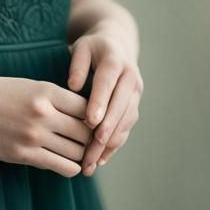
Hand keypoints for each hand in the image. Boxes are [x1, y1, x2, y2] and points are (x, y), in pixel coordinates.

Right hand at [0, 71, 93, 177]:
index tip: (94, 124)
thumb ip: (55, 99)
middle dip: (93, 140)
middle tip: (93, 145)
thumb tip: (84, 117)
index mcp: (47, 91)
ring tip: (81, 156)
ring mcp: (33, 135)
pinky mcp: (22, 154)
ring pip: (77, 153)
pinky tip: (66, 164)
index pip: (88, 108)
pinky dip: (70, 168)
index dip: (95, 118)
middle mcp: (44, 113)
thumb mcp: (28, 86)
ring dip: (82, 156)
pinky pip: (61, 166)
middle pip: (87, 132)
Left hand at [66, 30, 142, 174]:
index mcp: (116, 61)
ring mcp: (135, 94)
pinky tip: (100, 160)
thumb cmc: (92, 48)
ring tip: (90, 163)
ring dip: (109, 145)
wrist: (117, 46)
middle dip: (105, 132)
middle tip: (89, 152)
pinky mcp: (134, 107)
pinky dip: (114, 145)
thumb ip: (77, 64)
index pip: (108, 84)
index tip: (90, 123)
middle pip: (119, 109)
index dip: (100, 103)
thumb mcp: (81, 47)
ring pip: (124, 123)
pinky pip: (126, 129)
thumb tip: (73, 85)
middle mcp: (131, 79)